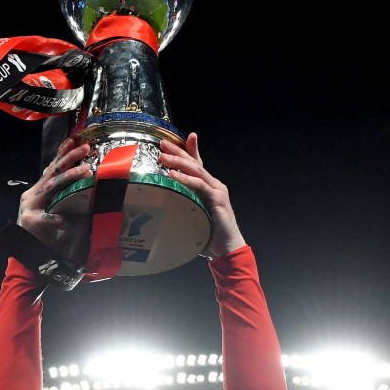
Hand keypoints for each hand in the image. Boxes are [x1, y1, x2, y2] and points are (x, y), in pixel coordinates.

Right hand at [17, 138, 91, 262]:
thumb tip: (83, 187)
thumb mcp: (52, 209)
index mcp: (38, 189)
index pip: (51, 167)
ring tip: (85, 170)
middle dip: (69, 158)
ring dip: (69, 177)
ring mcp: (29, 206)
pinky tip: (73, 222)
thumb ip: (62, 197)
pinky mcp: (30, 221)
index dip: (63, 152)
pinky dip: (63, 220)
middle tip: (86, 148)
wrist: (25, 250)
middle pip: (53, 171)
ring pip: (51, 187)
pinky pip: (50, 218)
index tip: (76, 139)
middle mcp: (32, 193)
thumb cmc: (43, 230)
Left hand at [159, 133, 245, 258]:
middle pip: (194, 163)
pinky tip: (173, 174)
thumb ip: (183, 207)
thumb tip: (162, 207)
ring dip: (178, 162)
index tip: (174, 140)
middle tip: (162, 143)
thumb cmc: (209, 236)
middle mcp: (214, 185)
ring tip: (163, 156)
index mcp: (209, 188)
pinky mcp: (218, 199)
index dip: (189, 150)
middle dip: (178, 151)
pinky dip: (185, 179)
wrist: (228, 249)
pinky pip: (199, 185)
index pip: (197, 164)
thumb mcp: (193, 216)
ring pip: (196, 170)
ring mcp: (217, 190)